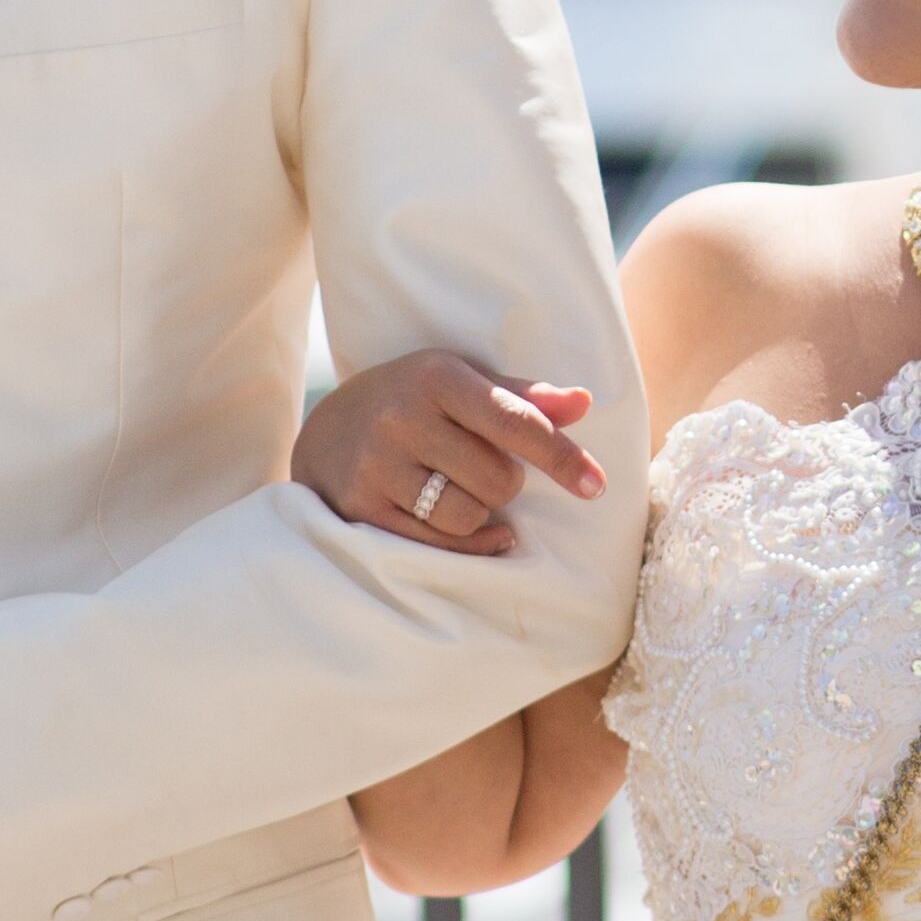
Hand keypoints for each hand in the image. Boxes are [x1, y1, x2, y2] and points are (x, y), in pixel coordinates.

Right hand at [292, 353, 605, 557]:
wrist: (324, 433)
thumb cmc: (412, 403)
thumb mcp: (460, 384)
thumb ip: (522, 397)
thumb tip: (584, 403)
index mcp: (437, 377)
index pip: (515, 421)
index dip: (562, 456)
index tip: (595, 486)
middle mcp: (402, 417)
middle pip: (498, 480)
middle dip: (505, 482)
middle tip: (479, 466)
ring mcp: (377, 466)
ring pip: (468, 516)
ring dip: (480, 512)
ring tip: (458, 489)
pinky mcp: (361, 508)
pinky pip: (438, 544)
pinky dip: (467, 543)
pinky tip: (472, 530)